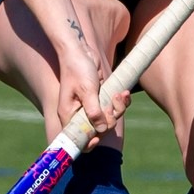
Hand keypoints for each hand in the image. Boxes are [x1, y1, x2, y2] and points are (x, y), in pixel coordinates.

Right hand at [56, 26, 126, 142]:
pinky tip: (124, 92)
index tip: (98, 138)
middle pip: (97, 130)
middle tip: (111, 104)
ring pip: (108, 118)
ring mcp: (90, 106)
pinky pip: (112, 107)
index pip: (77, 138)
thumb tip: (101, 130)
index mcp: (69, 114)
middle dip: (108, 120)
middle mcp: (79, 113)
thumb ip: (94, 111)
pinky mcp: (99, 98)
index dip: (88, 143)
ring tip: (120, 94)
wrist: (80, 50)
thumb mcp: (87, 90)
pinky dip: (120, 102)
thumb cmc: (78, 68)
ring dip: (117, 109)